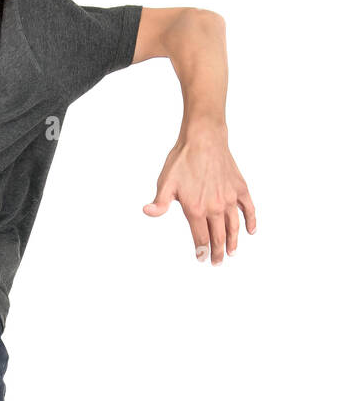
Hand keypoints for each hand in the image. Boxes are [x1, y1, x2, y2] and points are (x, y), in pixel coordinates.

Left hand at [142, 124, 256, 263]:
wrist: (204, 139)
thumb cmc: (183, 159)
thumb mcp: (166, 183)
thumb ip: (160, 202)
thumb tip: (148, 212)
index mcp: (196, 209)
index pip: (201, 239)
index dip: (202, 251)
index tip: (202, 259)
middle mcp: (215, 207)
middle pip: (219, 237)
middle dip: (217, 253)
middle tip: (216, 262)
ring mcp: (230, 199)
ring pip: (234, 227)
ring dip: (233, 242)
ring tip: (231, 252)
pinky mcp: (240, 188)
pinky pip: (249, 209)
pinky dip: (251, 221)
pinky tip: (251, 231)